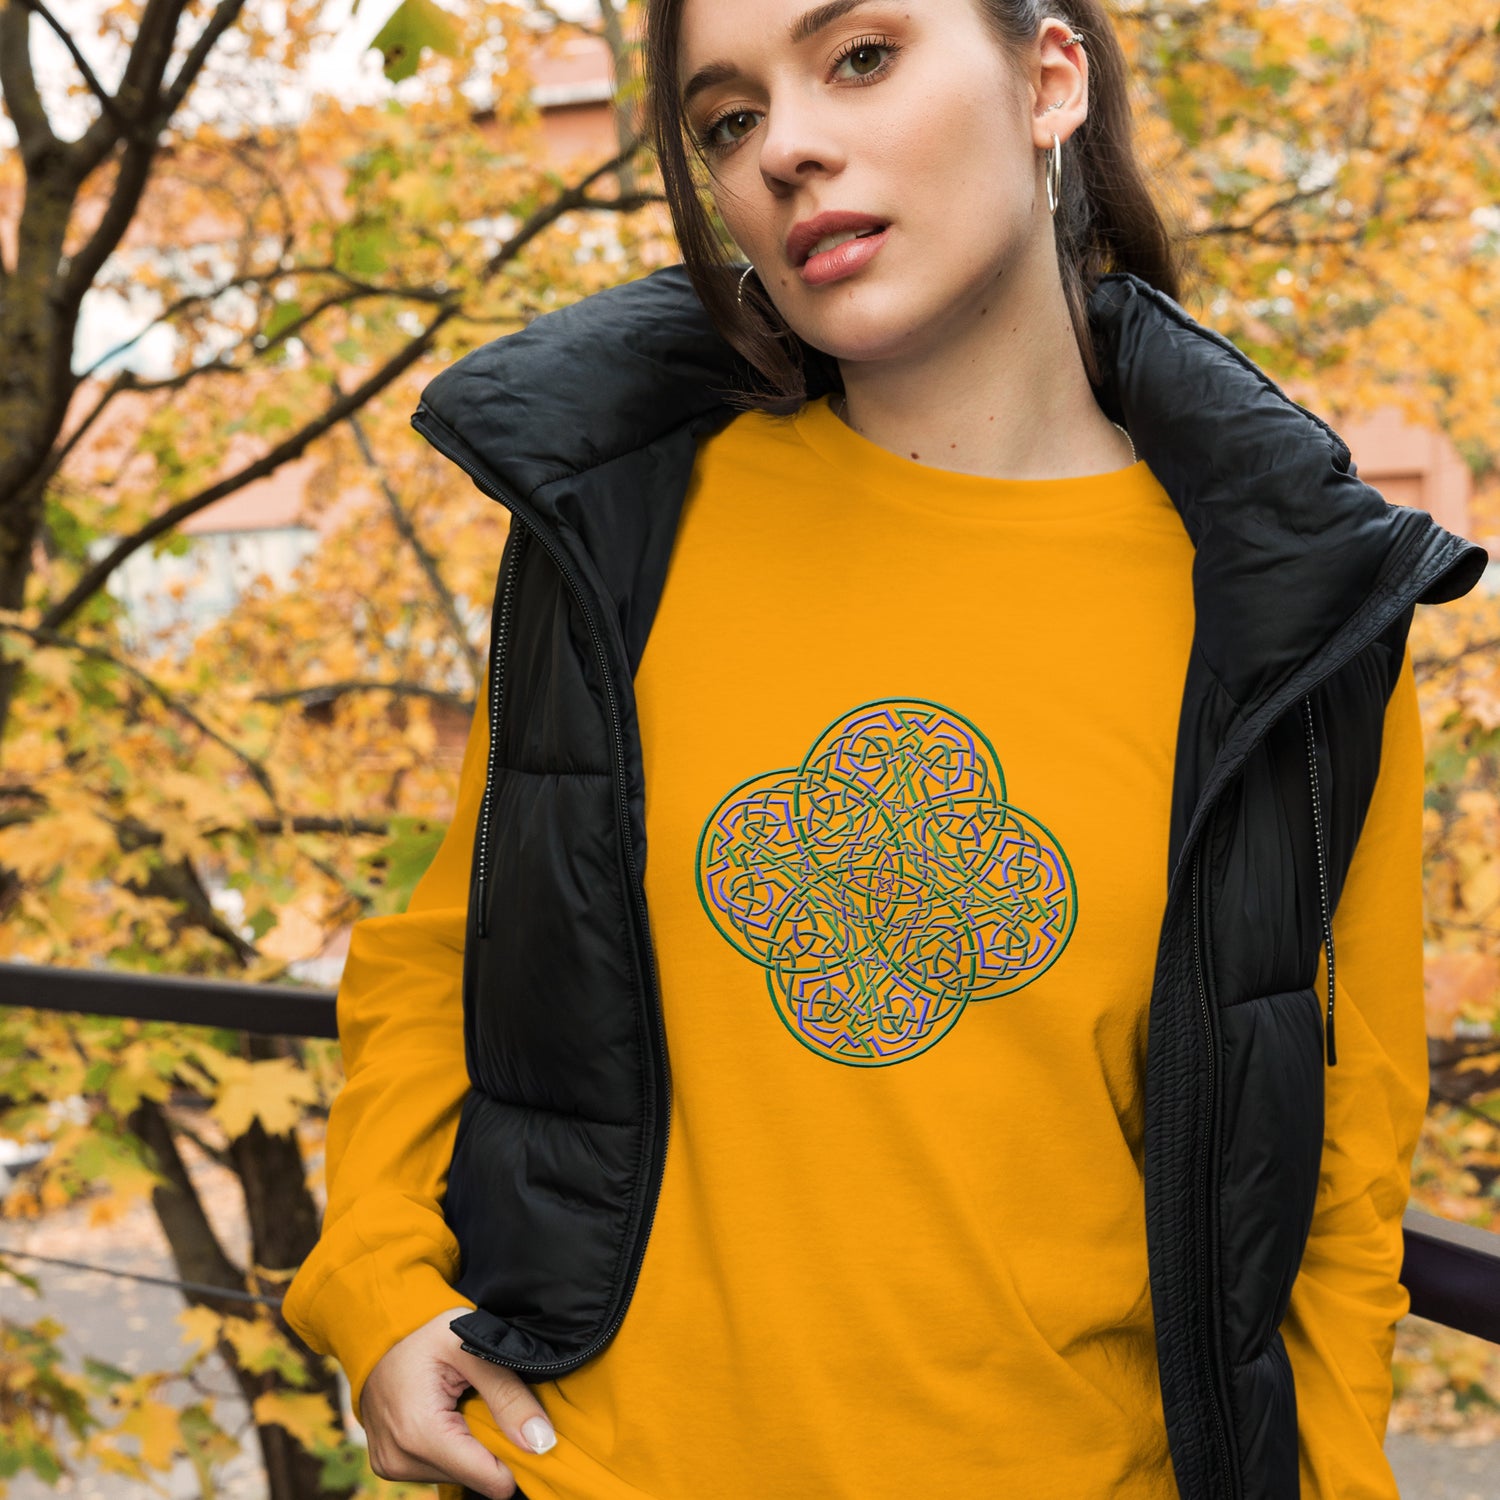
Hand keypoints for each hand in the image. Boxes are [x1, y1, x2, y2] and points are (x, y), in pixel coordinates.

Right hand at [360, 1305, 557, 1498]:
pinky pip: (441, 1468)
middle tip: (488, 1401)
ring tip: (465, 1404)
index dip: (518, 1455)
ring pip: (461, 1475)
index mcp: (419, 1433)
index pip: (491, 1480)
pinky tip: (450, 1414)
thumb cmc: (425, 1331)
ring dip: (473, 1444)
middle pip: (477, 1477)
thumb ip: (507, 1393)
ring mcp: (393, 1467)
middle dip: (493, 1445)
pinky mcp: (391, 1466)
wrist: (378, 1335)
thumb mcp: (469, 1347)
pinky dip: (455, 1445)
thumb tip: (542, 1442)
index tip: (526, 1424)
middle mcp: (401, 1460)